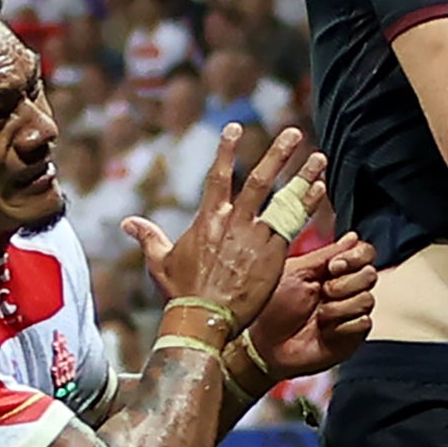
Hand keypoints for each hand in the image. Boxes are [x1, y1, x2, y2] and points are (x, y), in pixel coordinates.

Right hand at [122, 123, 317, 345]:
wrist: (204, 319)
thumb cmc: (181, 293)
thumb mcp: (160, 262)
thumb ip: (148, 237)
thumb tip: (127, 223)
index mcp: (208, 219)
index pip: (219, 175)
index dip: (227, 149)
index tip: (235, 127)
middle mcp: (234, 222)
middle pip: (259, 180)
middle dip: (277, 154)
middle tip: (293, 132)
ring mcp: (256, 237)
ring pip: (283, 200)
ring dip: (303, 177)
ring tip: (319, 157)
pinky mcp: (273, 255)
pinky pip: (294, 225)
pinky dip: (307, 206)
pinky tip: (320, 190)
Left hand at [251, 231, 377, 377]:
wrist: (262, 343)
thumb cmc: (271, 306)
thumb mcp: (296, 272)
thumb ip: (326, 254)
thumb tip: (353, 237)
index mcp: (333, 270)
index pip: (364, 254)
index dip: (355, 257)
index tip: (333, 267)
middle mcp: (346, 290)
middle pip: (370, 274)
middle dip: (345, 283)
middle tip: (322, 292)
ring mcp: (350, 314)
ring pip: (367, 300)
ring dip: (339, 307)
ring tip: (319, 316)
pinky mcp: (352, 337)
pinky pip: (363, 323)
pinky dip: (342, 326)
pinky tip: (325, 331)